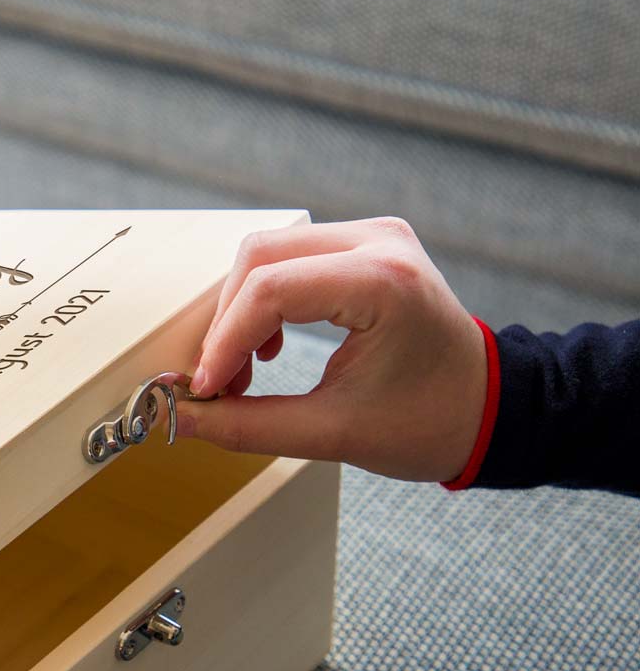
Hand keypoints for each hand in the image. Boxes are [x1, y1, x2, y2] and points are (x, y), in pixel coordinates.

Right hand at [181, 217, 488, 481]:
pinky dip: (264, 301)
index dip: (223, 342)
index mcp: (384, 283)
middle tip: (219, 384)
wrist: (490, 409)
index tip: (205, 390)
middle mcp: (379, 241)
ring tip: (241, 372)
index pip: (269, 290)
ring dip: (240, 312)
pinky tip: (267, 350)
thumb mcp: (332, 434)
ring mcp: (374, 235)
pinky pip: (290, 258)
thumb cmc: (430, 423)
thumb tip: (180, 418)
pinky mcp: (365, 245)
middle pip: (258, 258)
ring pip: (268, 253)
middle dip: (225, 324)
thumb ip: (246, 426)